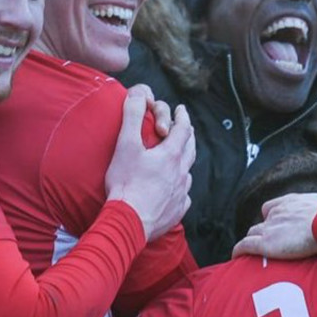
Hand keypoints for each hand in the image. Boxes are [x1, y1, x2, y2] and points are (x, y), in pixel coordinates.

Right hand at [105, 90, 194, 241]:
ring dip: (184, 163)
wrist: (129, 222)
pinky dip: (180, 188)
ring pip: (188, 173)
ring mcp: (181, 193)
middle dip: (188, 136)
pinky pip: (183, 196)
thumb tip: (138, 95)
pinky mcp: (177, 211)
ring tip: (179, 159)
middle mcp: (181, 173)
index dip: (182, 117)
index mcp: (171, 155)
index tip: (181, 110)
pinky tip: (174, 190)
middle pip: (190, 149)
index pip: (183, 129)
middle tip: (184, 129)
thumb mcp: (126, 145)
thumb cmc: (126, 183)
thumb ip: (132, 117)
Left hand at [231, 193, 316, 259]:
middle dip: (260, 233)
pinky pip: (244, 246)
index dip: (269, 219)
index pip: (269, 208)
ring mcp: (270, 228)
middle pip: (260, 223)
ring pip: (251, 234)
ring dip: (251, 243)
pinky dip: (238, 251)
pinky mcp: (266, 243)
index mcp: (289, 203)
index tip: (274, 229)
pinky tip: (236, 258)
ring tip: (251, 256)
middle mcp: (276, 213)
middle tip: (265, 248)